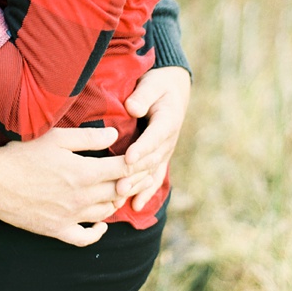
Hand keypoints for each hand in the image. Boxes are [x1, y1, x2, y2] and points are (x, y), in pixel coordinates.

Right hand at [0, 127, 132, 246]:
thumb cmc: (23, 153)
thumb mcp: (56, 137)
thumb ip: (88, 137)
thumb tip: (114, 135)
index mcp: (84, 172)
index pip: (122, 169)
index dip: (137, 163)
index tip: (143, 157)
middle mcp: (82, 197)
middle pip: (119, 192)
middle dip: (133, 182)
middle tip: (141, 174)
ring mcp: (71, 216)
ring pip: (106, 213)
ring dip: (117, 202)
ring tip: (121, 191)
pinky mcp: (58, 229)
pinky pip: (85, 237)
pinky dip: (98, 232)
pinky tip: (101, 224)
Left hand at [118, 66, 190, 210]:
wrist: (173, 91)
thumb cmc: (158, 85)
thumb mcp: (152, 84)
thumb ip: (143, 95)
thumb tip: (132, 108)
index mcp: (167, 120)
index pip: (155, 137)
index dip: (142, 148)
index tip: (128, 157)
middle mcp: (167, 140)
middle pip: (151, 160)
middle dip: (135, 174)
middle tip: (119, 185)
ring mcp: (164, 152)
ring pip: (151, 172)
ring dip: (137, 186)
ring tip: (121, 196)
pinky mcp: (158, 158)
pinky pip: (153, 178)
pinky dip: (145, 192)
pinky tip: (134, 206)